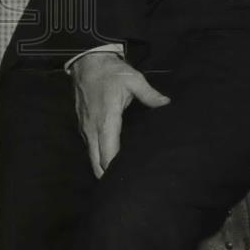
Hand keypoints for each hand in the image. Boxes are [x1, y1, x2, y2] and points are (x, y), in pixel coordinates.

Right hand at [71, 51, 169, 176]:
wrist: (87, 62)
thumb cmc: (111, 72)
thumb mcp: (134, 79)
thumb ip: (150, 94)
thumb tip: (167, 104)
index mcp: (106, 120)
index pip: (108, 154)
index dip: (116, 170)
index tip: (129, 180)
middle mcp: (93, 129)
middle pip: (97, 163)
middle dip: (109, 177)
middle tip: (126, 187)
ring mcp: (85, 129)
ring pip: (91, 158)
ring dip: (102, 168)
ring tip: (119, 180)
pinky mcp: (82, 126)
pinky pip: (90, 148)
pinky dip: (98, 158)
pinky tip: (109, 162)